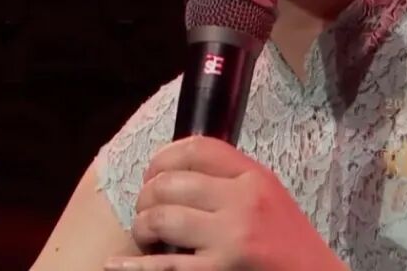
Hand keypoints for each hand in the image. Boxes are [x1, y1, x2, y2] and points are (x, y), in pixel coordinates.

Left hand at [104, 136, 345, 270]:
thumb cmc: (289, 247)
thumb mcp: (269, 198)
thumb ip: (231, 180)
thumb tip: (174, 168)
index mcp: (255, 178)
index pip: (196, 148)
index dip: (162, 157)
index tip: (151, 173)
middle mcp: (243, 203)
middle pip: (170, 182)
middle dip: (146, 196)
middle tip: (146, 211)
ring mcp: (231, 240)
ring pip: (161, 218)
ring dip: (142, 227)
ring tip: (145, 235)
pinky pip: (164, 266)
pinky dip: (134, 265)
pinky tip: (117, 263)